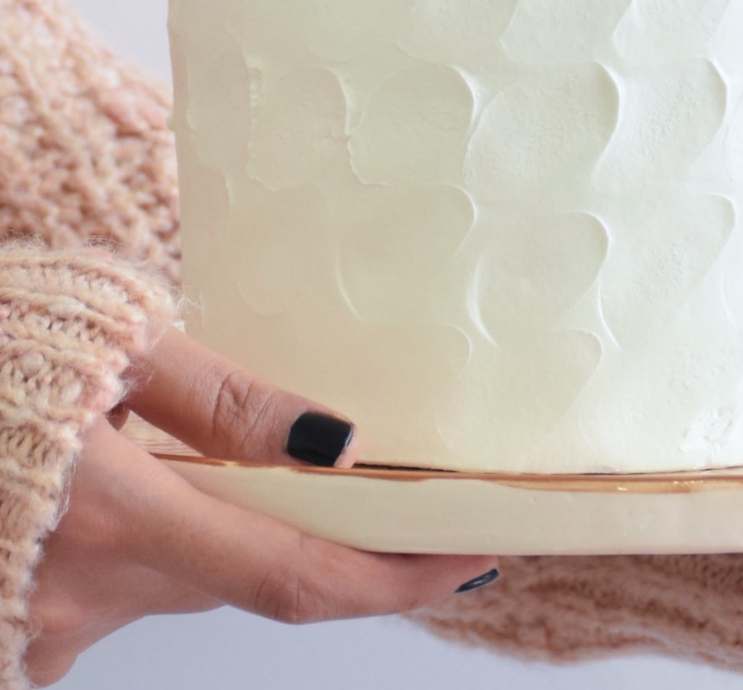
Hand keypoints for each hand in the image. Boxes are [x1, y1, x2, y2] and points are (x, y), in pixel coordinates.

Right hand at [25, 328, 496, 686]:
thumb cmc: (6, 343)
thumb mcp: (120, 339)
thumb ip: (227, 404)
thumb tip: (344, 446)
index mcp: (118, 514)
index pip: (295, 578)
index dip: (395, 581)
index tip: (469, 558)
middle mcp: (86, 594)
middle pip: (249, 581)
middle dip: (324, 542)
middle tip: (382, 485)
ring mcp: (46, 626)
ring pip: (188, 586)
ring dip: (231, 536)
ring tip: (229, 454)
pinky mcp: (21, 631)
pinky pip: (125, 598)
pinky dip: (163, 551)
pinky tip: (135, 489)